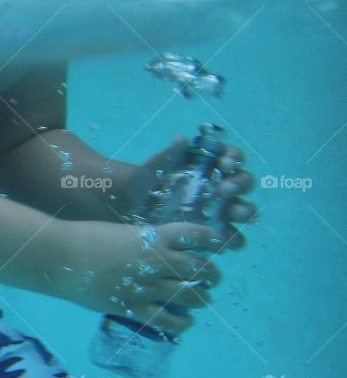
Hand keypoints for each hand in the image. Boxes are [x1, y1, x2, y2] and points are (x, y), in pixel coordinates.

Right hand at [51, 219, 223, 333]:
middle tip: (213, 277)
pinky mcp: (133, 308)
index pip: (195, 235)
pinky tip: (186, 321)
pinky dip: (183, 323)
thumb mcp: (121, 230)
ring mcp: (146, 287)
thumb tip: (158, 248)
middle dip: (212, 274)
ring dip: (203, 298)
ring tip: (204, 299)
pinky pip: (168, 320)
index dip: (211, 239)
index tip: (217, 242)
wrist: (60, 256)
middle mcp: (156, 261)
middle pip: (200, 268)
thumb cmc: (85, 237)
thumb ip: (143, 240)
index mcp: (153, 236)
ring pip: (190, 296)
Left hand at [131, 136, 257, 248]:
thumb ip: (168, 155)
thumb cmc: (147, 184)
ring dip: (244, 210)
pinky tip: (221, 237)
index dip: (233, 158)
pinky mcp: (215, 233)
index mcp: (210, 167)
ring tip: (232, 213)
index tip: (225, 164)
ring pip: (245, 210)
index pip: (231, 158)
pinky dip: (232, 238)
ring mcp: (220, 211)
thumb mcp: (153, 169)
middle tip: (224, 189)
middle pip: (243, 182)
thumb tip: (181, 139)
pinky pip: (233, 238)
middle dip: (239, 184)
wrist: (132, 212)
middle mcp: (221, 187)